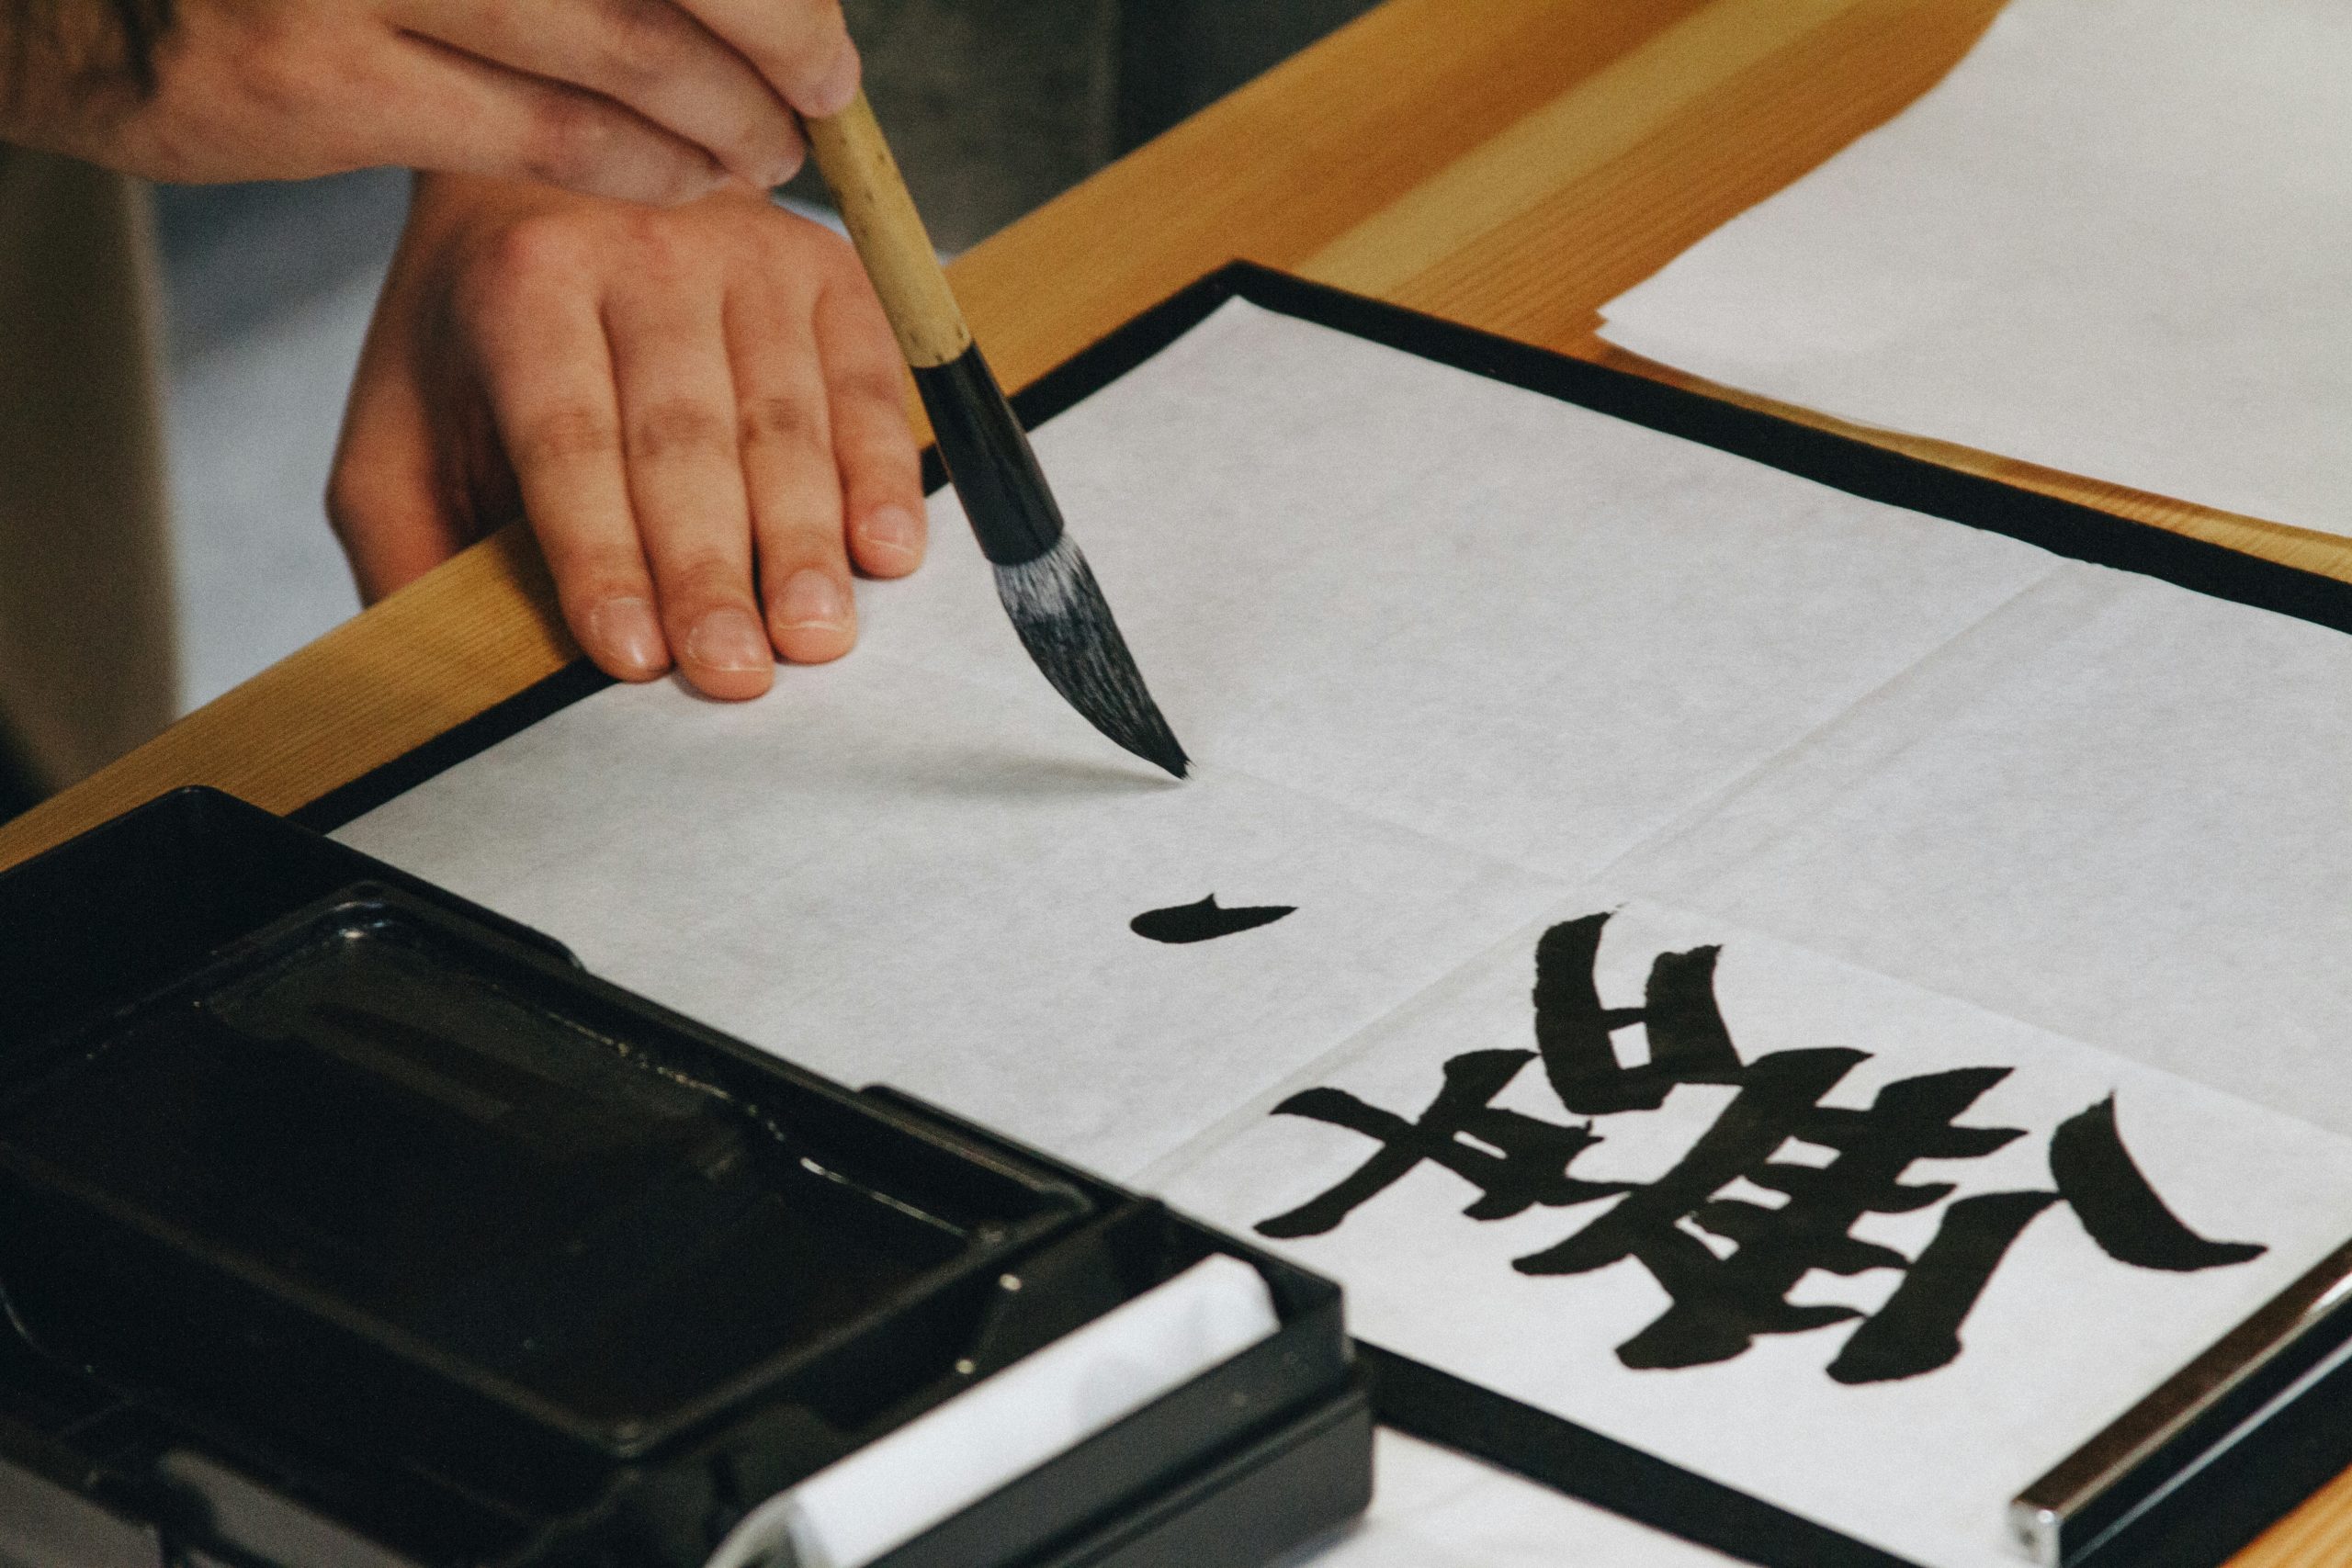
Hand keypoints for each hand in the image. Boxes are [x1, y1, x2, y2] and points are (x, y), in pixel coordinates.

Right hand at [1, 0, 856, 203]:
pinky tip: (685, 180)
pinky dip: (647, 167)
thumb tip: (762, 3)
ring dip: (729, 116)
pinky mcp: (328, 79)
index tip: (820, 30)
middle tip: (825, 89)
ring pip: (628, 50)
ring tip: (767, 150)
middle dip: (780, 36)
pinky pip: (548, 136)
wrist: (95, 2)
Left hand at [329, 172, 925, 697]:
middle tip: (733, 673)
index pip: (568, 437)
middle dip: (711, 567)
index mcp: (521, 285)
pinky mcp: (828, 269)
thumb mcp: (402, 429)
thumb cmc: (484, 338)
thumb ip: (411, 545)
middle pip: (685, 437)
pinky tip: (885, 549)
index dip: (601, 551)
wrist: (558, 182)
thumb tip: (445, 676)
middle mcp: (640, 248)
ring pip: (785, 419)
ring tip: (813, 634)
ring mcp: (747, 252)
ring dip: (805, 538)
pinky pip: (870, 385)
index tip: (631, 655)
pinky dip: (884, 472)